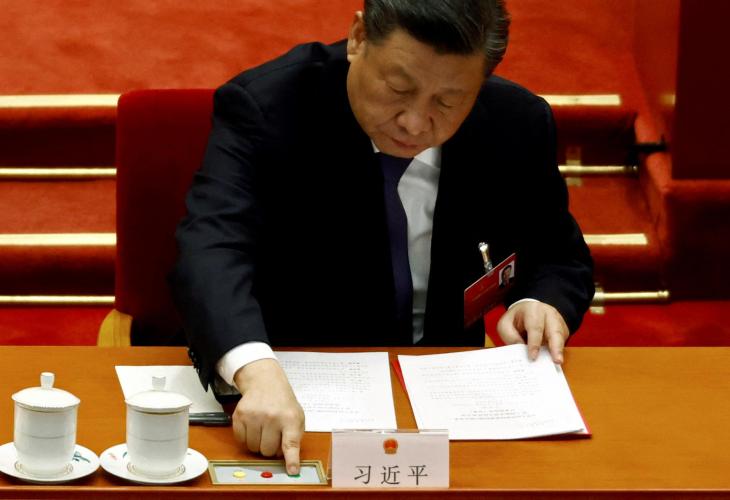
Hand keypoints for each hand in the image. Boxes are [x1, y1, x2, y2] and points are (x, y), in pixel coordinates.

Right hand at [232, 358, 304, 474]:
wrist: (265, 382)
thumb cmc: (282, 403)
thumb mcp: (296, 416)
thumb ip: (294, 438)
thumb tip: (288, 460)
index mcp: (290, 418)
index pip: (291, 443)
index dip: (291, 460)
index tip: (292, 471)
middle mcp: (272, 417)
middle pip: (268, 451)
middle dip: (270, 448)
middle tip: (273, 436)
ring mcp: (254, 416)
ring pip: (253, 448)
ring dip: (258, 444)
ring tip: (263, 430)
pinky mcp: (239, 416)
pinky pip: (241, 441)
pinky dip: (247, 439)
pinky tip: (253, 427)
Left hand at [496, 300, 568, 363]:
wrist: (528, 311)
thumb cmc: (516, 319)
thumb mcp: (505, 324)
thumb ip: (509, 336)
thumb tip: (520, 348)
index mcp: (532, 310)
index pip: (535, 327)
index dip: (534, 343)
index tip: (533, 357)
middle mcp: (548, 314)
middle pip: (555, 331)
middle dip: (556, 347)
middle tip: (557, 361)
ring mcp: (558, 321)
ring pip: (561, 337)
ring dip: (559, 351)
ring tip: (557, 362)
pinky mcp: (563, 330)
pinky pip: (562, 342)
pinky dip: (558, 351)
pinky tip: (553, 360)